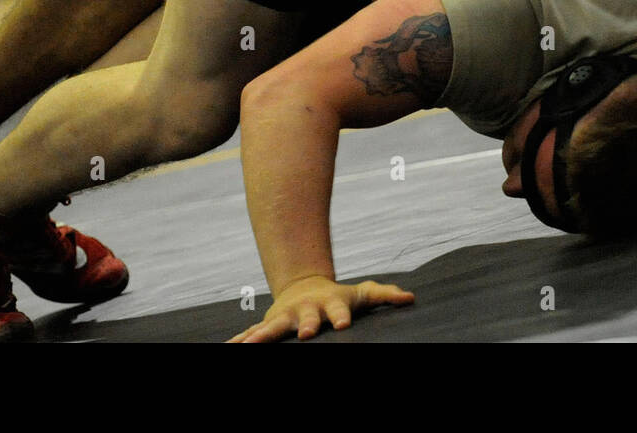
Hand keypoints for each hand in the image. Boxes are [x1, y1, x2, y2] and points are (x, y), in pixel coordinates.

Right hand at [227, 275, 414, 342]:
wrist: (304, 287)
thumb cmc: (339, 297)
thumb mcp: (363, 294)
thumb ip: (385, 294)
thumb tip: (410, 298)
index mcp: (329, 304)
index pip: (339, 310)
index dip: (341, 315)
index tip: (342, 325)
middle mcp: (305, 311)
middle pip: (305, 318)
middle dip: (305, 325)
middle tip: (305, 334)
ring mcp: (285, 317)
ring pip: (273, 327)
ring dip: (262, 336)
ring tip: (252, 344)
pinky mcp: (270, 324)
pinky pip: (251, 334)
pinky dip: (239, 341)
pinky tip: (227, 349)